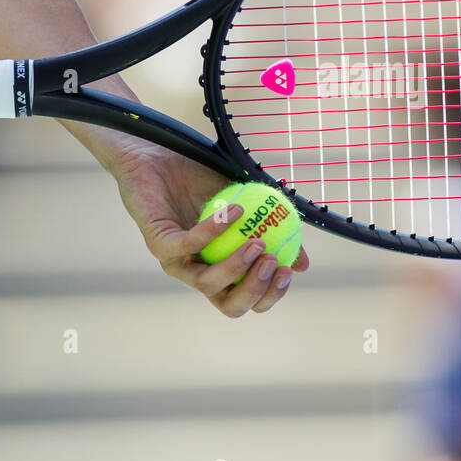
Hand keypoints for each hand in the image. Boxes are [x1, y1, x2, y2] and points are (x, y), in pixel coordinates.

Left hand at [107, 141, 308, 316]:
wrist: (157, 154)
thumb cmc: (199, 178)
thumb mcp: (247, 202)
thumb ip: (271, 230)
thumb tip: (302, 263)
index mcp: (220, 269)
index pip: (248, 298)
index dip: (270, 294)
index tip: (290, 270)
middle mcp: (198, 272)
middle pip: (230, 306)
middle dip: (256, 292)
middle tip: (275, 263)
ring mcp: (176, 262)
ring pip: (207, 284)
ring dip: (237, 267)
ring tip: (258, 241)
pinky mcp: (158, 244)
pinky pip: (189, 245)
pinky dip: (213, 231)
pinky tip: (233, 211)